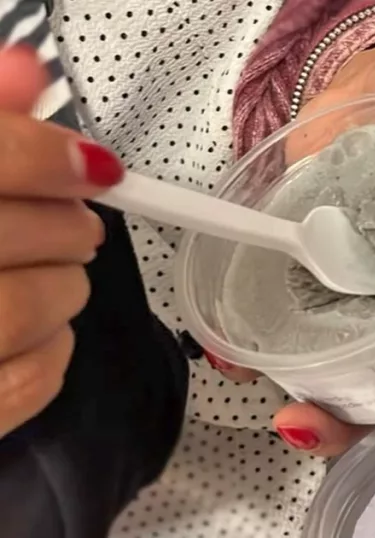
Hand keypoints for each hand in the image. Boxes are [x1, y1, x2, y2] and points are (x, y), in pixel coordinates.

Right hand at [0, 48, 123, 437]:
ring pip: (24, 310)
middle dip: (65, 227)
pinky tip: (43, 331)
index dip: (42, 158)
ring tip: (58, 277)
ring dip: (65, 289)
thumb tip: (27, 71)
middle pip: (5, 236)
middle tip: (79, 225)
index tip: (95, 166)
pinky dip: (53, 353)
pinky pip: (26, 383)